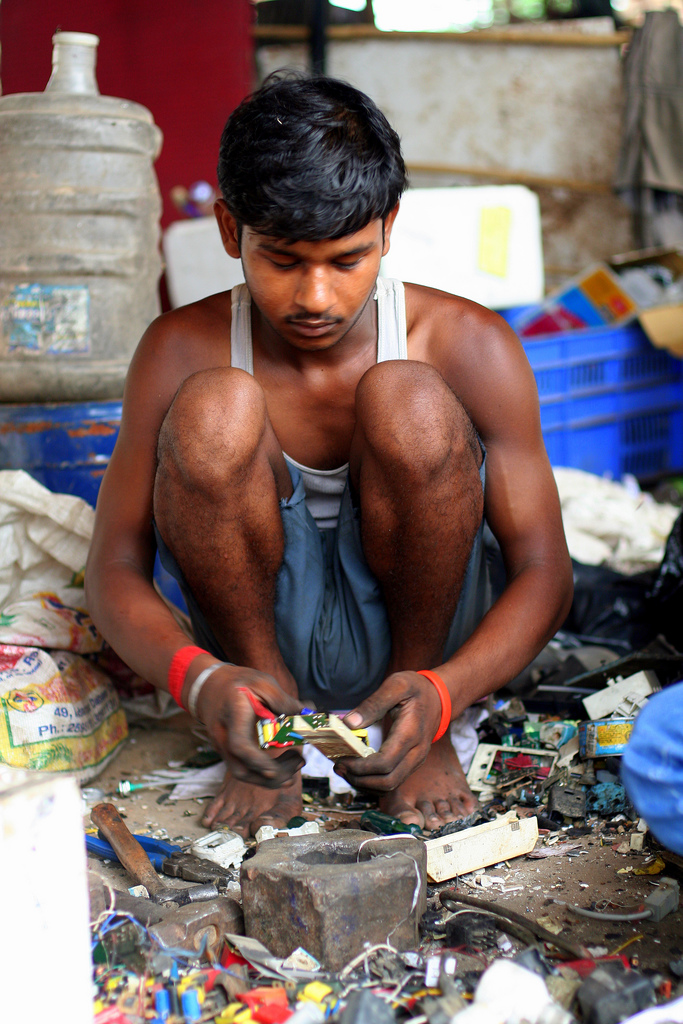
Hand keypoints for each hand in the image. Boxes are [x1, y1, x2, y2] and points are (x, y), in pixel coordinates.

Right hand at [194, 665, 305, 788]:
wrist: (210, 687)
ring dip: (271, 777)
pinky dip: (266, 772)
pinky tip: (287, 764)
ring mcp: (224, 747)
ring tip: (297, 762)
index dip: (257, 761)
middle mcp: (224, 735)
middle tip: (300, 761)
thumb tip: (308, 713)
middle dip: (272, 775)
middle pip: (241, 769)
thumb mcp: (262, 683)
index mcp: (233, 714)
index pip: (239, 745)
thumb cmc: (238, 683)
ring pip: (243, 773)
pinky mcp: (229, 752)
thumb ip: (284, 701)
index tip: (275, 768)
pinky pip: (245, 769)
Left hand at [337, 670, 442, 790]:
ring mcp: (415, 761)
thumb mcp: (396, 685)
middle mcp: (416, 753)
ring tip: (344, 770)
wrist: (438, 698)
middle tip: (338, 766)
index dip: (360, 766)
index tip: (341, 758)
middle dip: (359, 779)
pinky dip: (372, 781)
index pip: (385, 763)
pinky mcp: (411, 764)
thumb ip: (373, 703)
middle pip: (387, 781)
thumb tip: (349, 723)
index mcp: (410, 734)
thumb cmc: (416, 689)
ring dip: (364, 783)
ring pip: (389, 785)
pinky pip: (392, 781)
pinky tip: (357, 771)